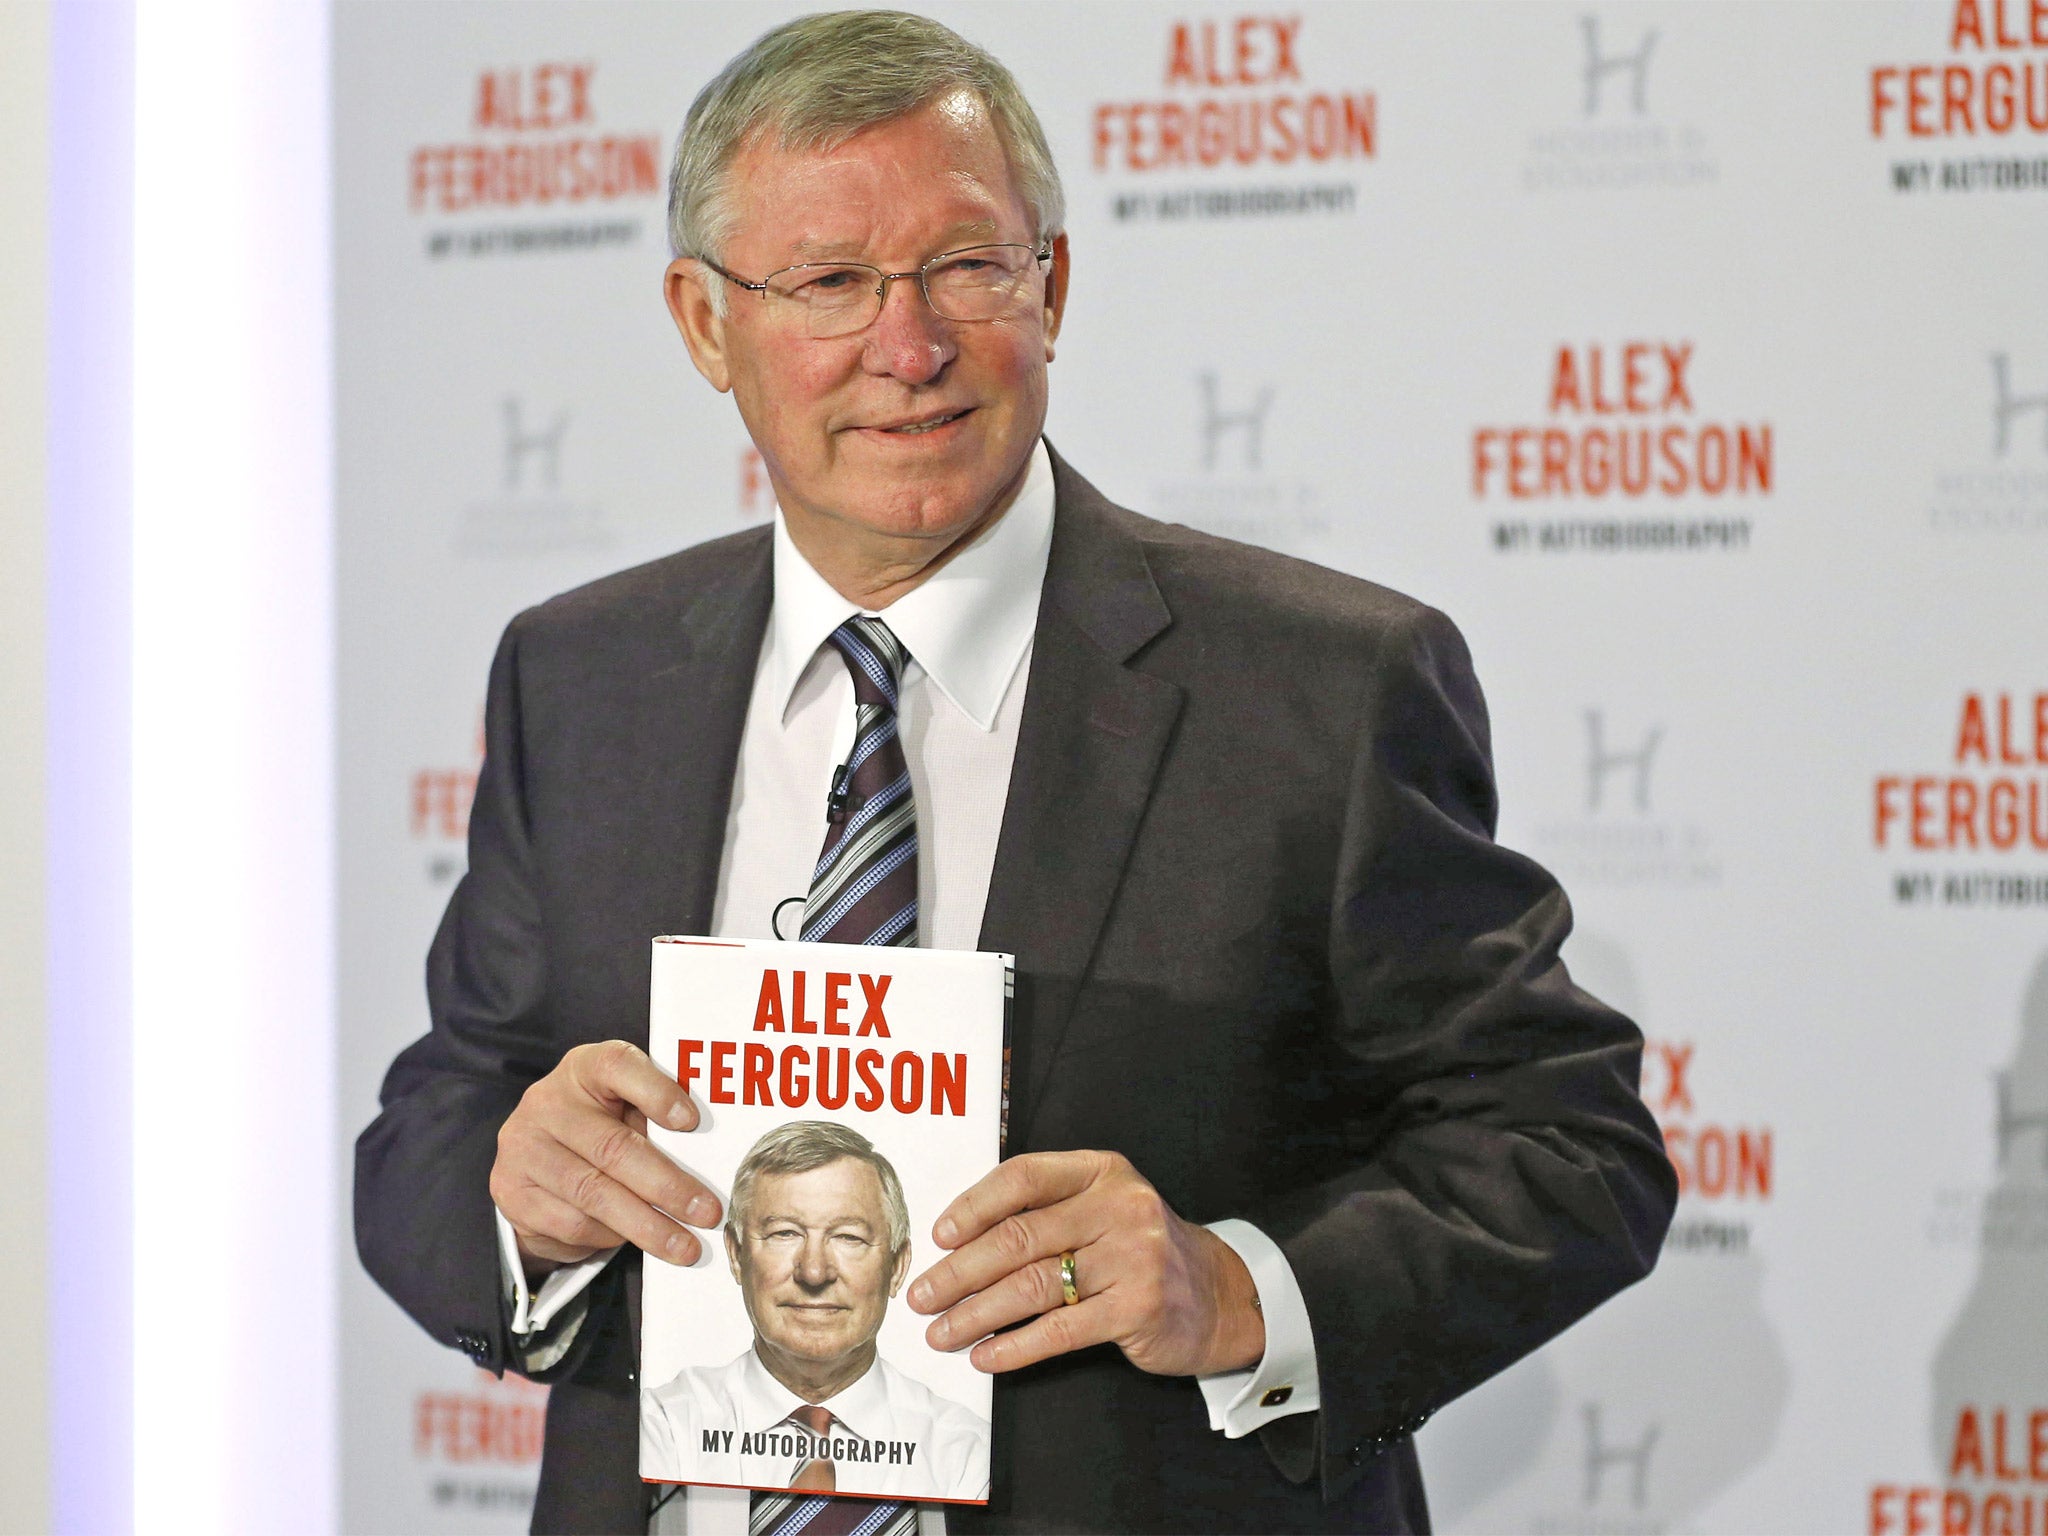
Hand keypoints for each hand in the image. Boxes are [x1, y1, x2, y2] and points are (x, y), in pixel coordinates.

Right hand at [489, 1039, 721, 1276]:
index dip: (656, 1091)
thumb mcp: (627, 1109)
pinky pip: (571, 1223)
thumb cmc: (602, 1127)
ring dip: (647, 1226)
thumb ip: (657, 1120)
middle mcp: (547, 1102)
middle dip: (668, 1187)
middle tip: (707, 1213)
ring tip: (685, 1246)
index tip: (692, 1121)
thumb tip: (711, 1160)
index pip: (618, 1066)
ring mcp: (523, 1148)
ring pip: (594, 1194)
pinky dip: (610, 1236)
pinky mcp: (512, 1192)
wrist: (536, 1159)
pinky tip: (634, 1240)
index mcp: (584, 1068)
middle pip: (612, 1147)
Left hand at [906, 1150, 1263, 1377]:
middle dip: (959, 1270)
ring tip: (942, 1331)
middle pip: (1019, 1237)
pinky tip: (986, 1357)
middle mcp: (1119, 1207)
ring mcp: (1132, 1258)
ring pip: (1032, 1286)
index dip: (974, 1205)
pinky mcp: (1137, 1309)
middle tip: (922, 1295)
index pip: (1024, 1176)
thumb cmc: (1141, 1250)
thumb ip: (1048, 1209)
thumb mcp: (1104, 1207)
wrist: (1220, 1295)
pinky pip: (1059, 1330)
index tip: (939, 1235)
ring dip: (976, 1313)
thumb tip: (960, 1240)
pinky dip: (1014, 1347)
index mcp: (1103, 1171)